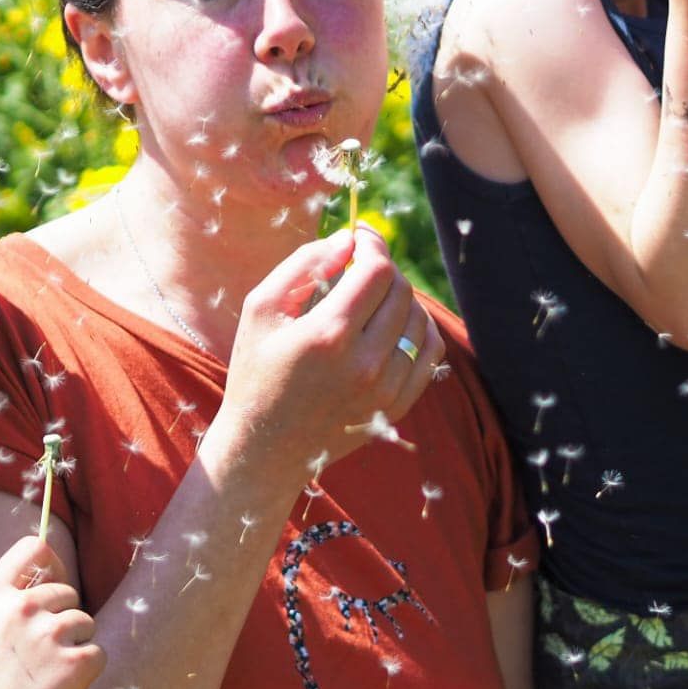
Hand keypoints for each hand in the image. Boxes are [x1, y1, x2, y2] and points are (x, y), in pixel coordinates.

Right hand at [0, 535, 103, 688]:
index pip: (34, 548)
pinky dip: (84, 673)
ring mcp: (51, 633)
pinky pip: (98, 654)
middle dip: (62, 620)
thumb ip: (8, 607)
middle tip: (36, 661)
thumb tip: (52, 586)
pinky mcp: (76, 663)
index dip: (51, 564)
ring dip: (73, 648)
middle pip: (68, 593)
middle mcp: (22, 607)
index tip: (53, 583)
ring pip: (85, 623)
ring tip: (40, 680)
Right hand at [218, 226, 443, 484]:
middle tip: (357, 270)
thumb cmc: (257, 371)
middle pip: (401, 291)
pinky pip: (430, 352)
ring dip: (400, 298)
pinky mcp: (398, 406)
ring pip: (420, 319)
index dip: (372, 245)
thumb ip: (305, 264)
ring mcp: (386, 390)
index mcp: (328, 336)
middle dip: (381, 270)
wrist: (265, 449)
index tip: (359, 238)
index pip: (377, 271)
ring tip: (370, 300)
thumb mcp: (261, 309)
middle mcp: (365, 364)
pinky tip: (391, 326)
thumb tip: (349, 239)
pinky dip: (418, 329)